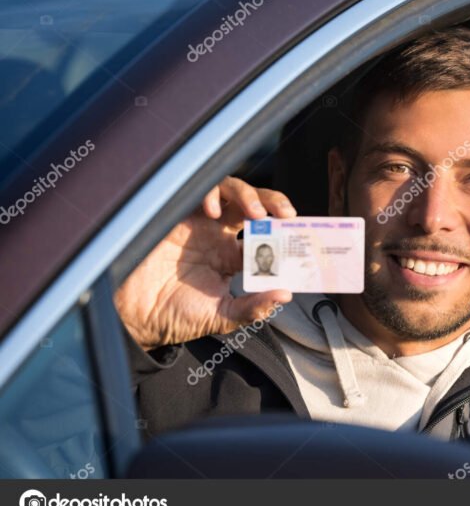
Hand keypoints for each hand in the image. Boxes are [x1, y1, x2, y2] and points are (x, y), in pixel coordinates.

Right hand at [114, 176, 295, 350]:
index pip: (266, 238)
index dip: (284, 236)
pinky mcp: (177, 212)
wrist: (134, 315)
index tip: (300, 239)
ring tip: (256, 213)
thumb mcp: (220, 316)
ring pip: (231, 191)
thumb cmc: (173, 315)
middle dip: (274, 203)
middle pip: (254, 205)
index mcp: (231, 258)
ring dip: (249, 195)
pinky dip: (212, 194)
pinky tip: (212, 212)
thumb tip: (285, 296)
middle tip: (286, 215)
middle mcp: (218, 235)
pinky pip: (200, 189)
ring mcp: (198, 221)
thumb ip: (252, 307)